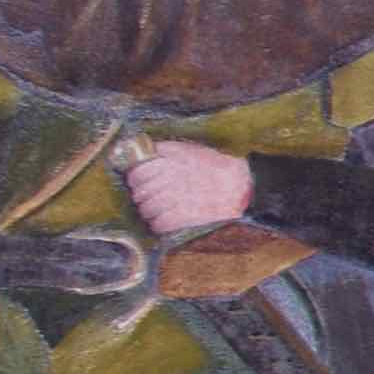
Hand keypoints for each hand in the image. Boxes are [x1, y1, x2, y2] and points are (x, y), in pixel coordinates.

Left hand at [117, 139, 255, 235]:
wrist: (240, 186)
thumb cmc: (216, 166)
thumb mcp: (191, 149)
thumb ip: (166, 149)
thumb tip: (145, 151)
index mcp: (170, 162)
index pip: (137, 173)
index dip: (133, 178)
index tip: (136, 180)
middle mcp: (170, 180)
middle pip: (140, 192)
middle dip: (140, 195)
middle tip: (146, 196)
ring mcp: (176, 200)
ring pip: (146, 209)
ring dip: (148, 211)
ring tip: (155, 209)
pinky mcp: (184, 218)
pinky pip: (159, 224)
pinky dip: (158, 224)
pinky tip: (163, 221)